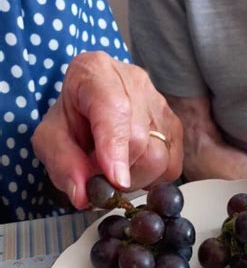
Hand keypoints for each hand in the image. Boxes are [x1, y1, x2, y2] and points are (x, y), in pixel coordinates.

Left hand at [32, 51, 182, 208]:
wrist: (89, 107)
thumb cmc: (71, 119)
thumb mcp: (51, 139)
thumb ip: (63, 163)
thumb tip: (83, 194)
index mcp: (96, 72)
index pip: (114, 110)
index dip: (116, 148)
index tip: (116, 180)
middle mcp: (134, 81)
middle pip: (139, 141)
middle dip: (119, 172)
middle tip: (101, 178)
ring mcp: (159, 103)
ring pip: (160, 157)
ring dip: (135, 178)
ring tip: (116, 171)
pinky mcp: (175, 125)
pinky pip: (172, 166)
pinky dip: (152, 178)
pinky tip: (134, 168)